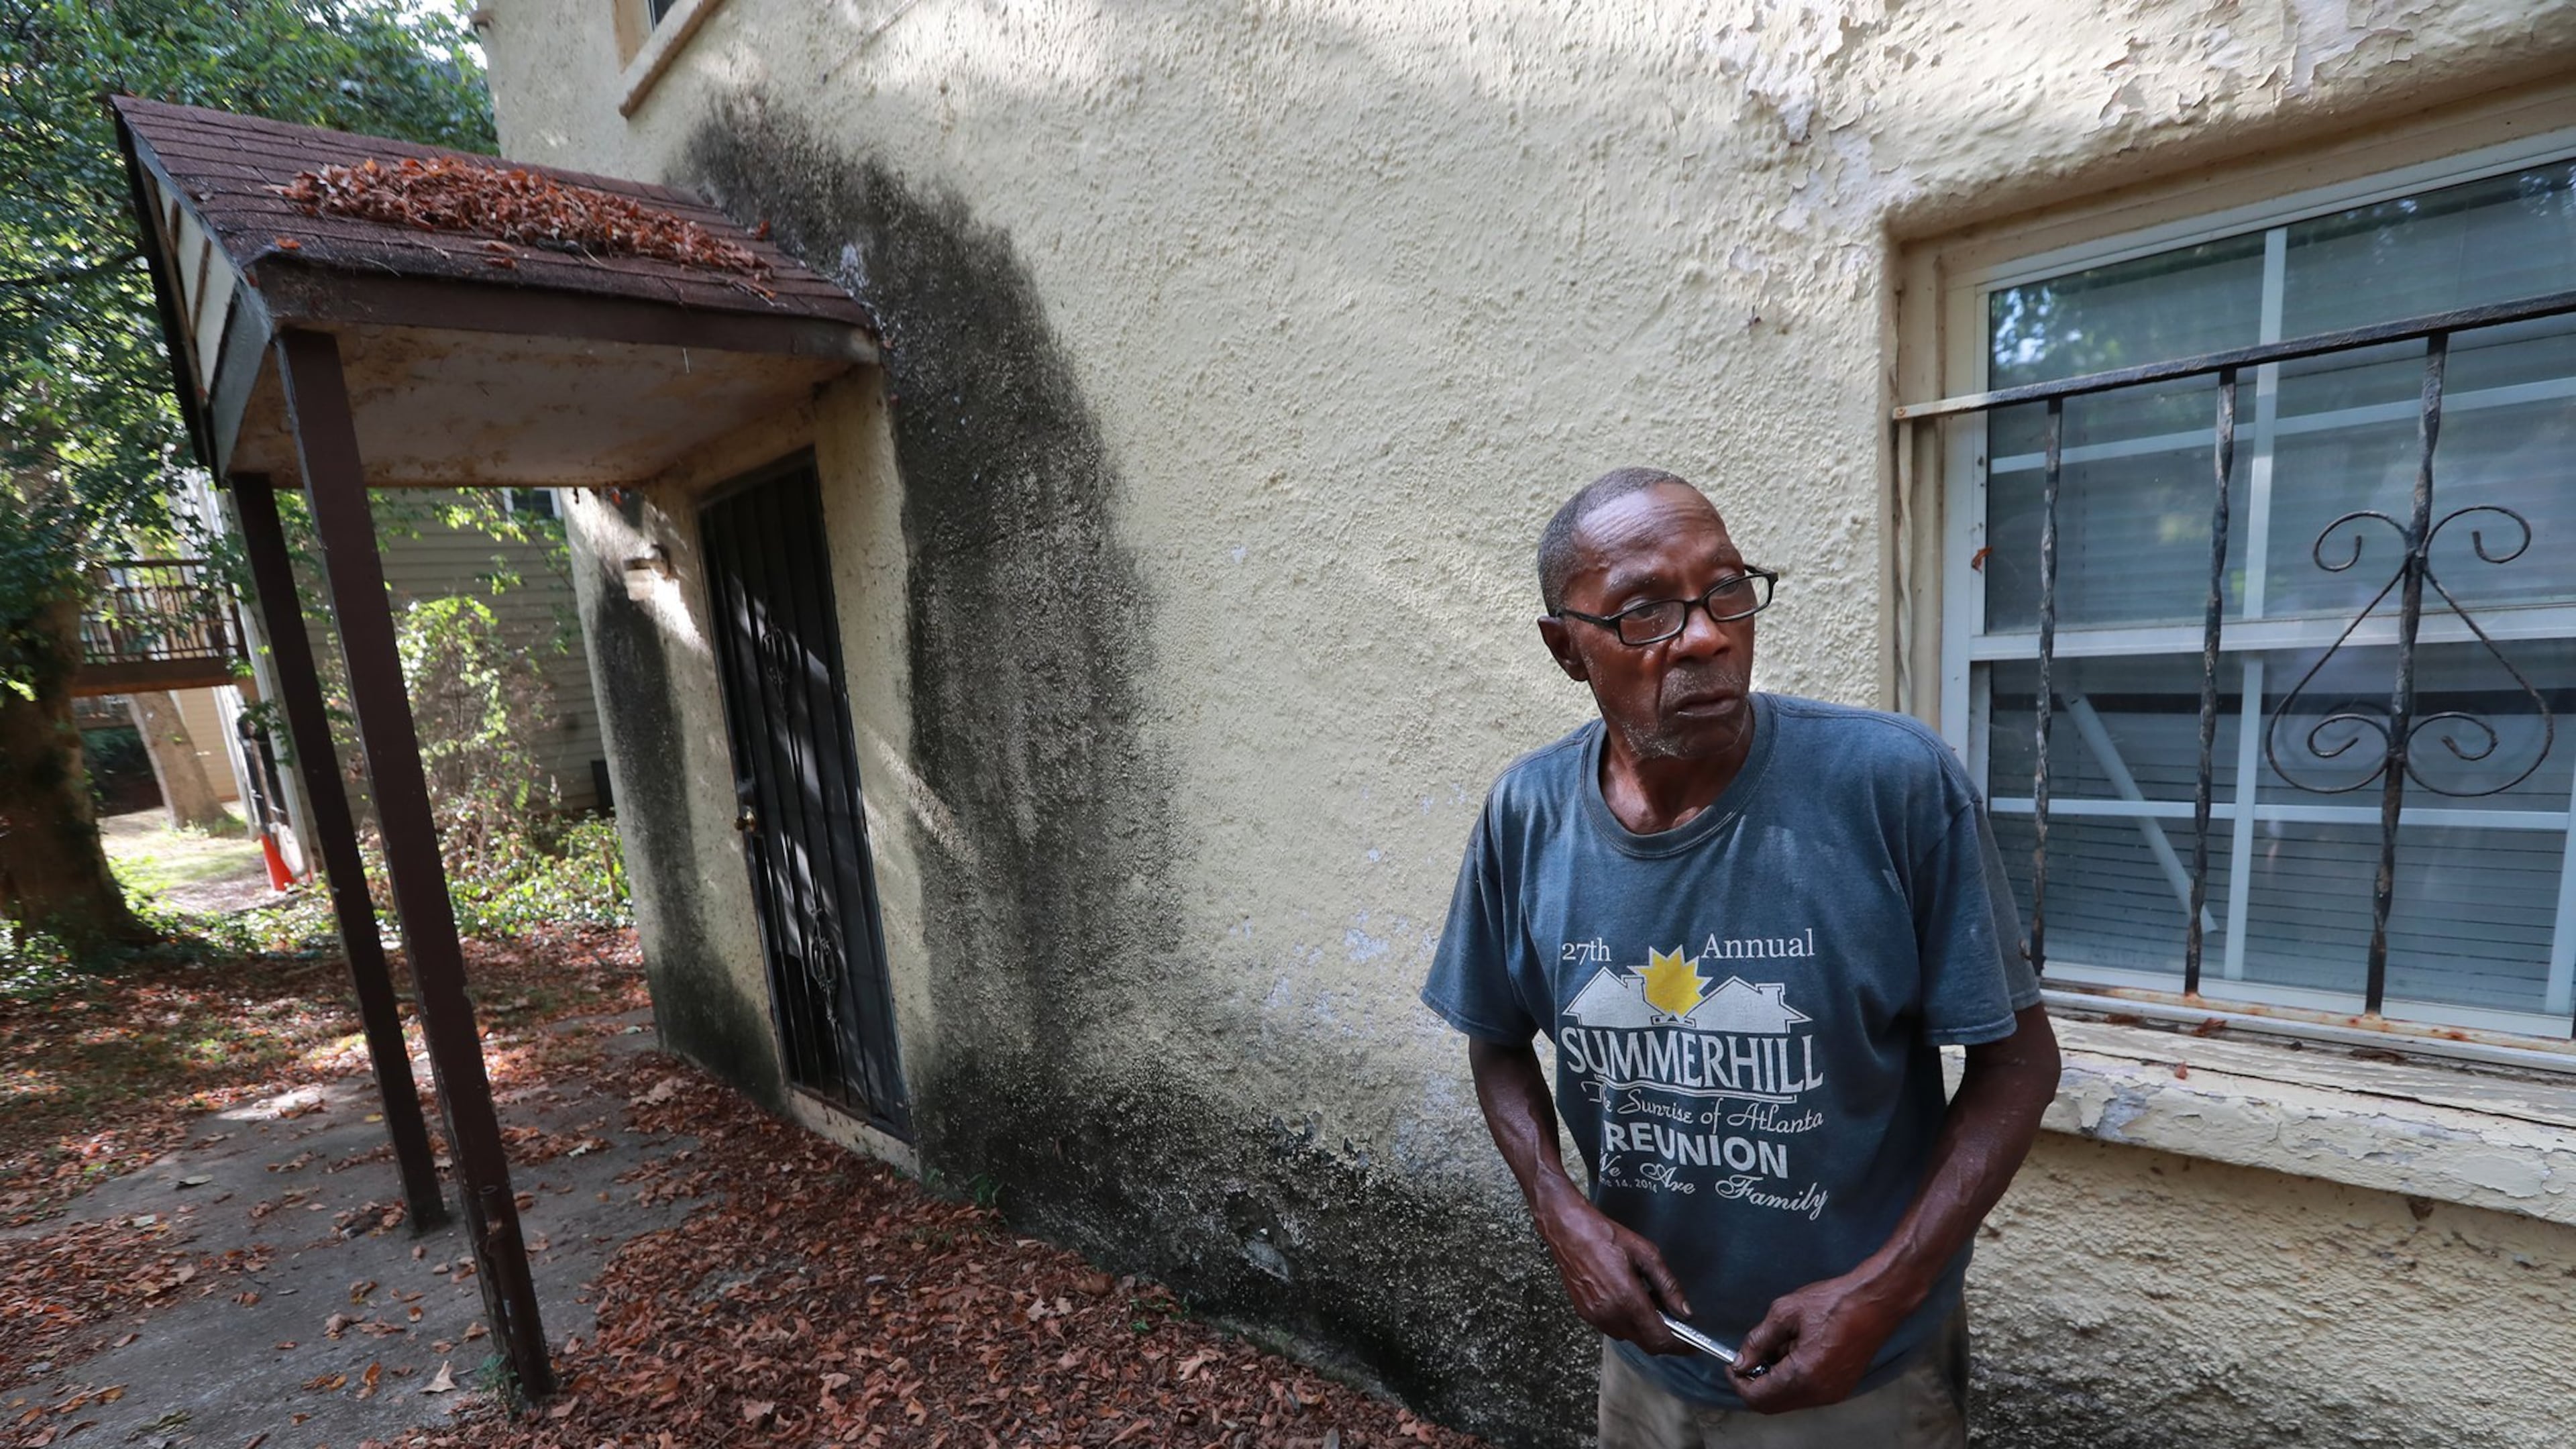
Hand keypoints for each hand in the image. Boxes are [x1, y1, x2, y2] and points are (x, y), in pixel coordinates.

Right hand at [1531, 1181, 1691, 1353]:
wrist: (1568, 1230)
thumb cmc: (1606, 1237)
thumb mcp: (1647, 1254)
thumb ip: (1668, 1285)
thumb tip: (1685, 1311)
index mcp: (1627, 1300)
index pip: (1660, 1339)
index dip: (1679, 1346)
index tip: (1692, 1345)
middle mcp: (1610, 1315)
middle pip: (1646, 1344)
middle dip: (1664, 1338)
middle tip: (1676, 1322)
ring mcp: (1595, 1317)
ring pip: (1630, 1337)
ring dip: (1644, 1329)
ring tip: (1649, 1302)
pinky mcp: (1585, 1314)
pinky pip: (1614, 1328)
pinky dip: (1627, 1322)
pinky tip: (1629, 1300)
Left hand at [1727, 1271, 1907, 1410]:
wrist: (1875, 1301)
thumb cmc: (1834, 1302)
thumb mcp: (1785, 1313)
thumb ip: (1759, 1340)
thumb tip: (1742, 1361)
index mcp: (1804, 1375)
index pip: (1759, 1397)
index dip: (1739, 1383)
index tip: (1731, 1365)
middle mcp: (1819, 1392)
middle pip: (1773, 1403)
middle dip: (1755, 1383)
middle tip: (1749, 1357)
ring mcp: (1833, 1393)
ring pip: (1790, 1399)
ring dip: (1774, 1381)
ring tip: (1777, 1347)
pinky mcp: (1841, 1388)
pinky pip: (1806, 1393)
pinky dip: (1792, 1380)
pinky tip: (1794, 1352)